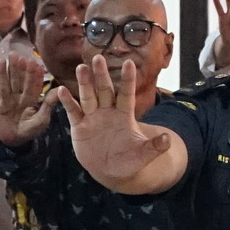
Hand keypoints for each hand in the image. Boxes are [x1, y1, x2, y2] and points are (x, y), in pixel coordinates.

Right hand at [0, 53, 59, 145]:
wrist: (13, 141)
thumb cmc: (29, 130)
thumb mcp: (41, 119)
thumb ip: (49, 104)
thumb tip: (59, 89)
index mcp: (30, 98)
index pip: (31, 84)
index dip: (32, 74)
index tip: (33, 62)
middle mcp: (17, 96)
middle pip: (16, 80)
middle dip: (16, 68)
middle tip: (15, 54)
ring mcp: (5, 100)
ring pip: (4, 84)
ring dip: (2, 73)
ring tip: (1, 60)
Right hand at [61, 55, 173, 183]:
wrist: (110, 171)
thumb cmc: (129, 161)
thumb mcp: (143, 156)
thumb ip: (154, 147)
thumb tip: (168, 140)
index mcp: (124, 114)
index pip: (126, 94)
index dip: (127, 79)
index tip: (129, 62)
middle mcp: (108, 111)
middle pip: (105, 90)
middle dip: (101, 75)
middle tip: (98, 57)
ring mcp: (93, 117)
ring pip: (88, 96)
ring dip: (84, 83)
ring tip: (81, 68)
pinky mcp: (79, 126)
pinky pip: (74, 111)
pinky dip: (68, 102)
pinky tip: (61, 90)